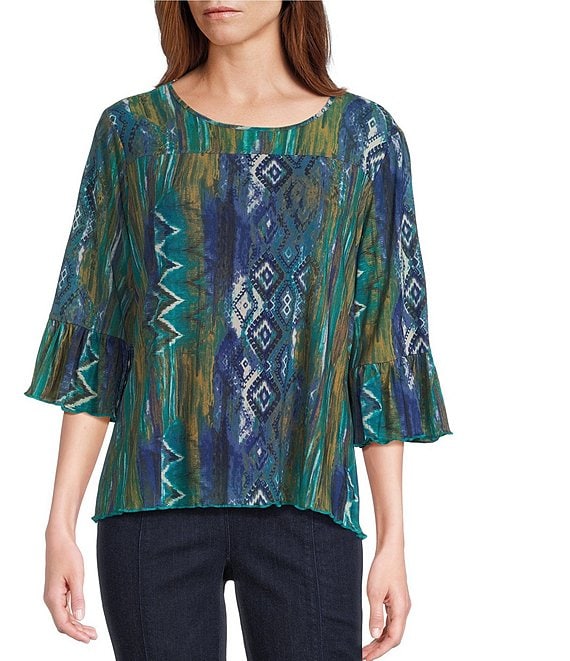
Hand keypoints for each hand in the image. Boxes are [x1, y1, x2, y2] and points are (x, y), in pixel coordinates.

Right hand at [43, 530, 97, 643]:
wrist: (59, 541)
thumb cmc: (67, 555)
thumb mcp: (76, 576)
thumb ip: (78, 598)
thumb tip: (80, 617)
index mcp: (53, 597)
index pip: (63, 623)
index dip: (75, 633)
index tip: (88, 639)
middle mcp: (50, 599)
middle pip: (63, 623)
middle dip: (78, 632)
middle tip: (93, 636)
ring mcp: (53, 596)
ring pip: (64, 617)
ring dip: (76, 625)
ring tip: (91, 630)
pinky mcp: (57, 591)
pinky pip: (64, 609)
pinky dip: (74, 616)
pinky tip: (82, 619)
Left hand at [361, 545, 411, 659]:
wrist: (390, 550)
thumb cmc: (384, 567)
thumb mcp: (375, 592)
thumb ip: (375, 615)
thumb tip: (375, 634)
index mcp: (401, 609)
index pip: (393, 638)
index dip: (380, 651)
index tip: (367, 657)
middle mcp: (404, 609)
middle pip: (394, 637)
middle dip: (379, 648)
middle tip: (363, 655)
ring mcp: (401, 605)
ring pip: (393, 629)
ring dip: (380, 640)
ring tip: (366, 647)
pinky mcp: (397, 600)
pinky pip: (391, 620)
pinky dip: (383, 629)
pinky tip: (374, 632)